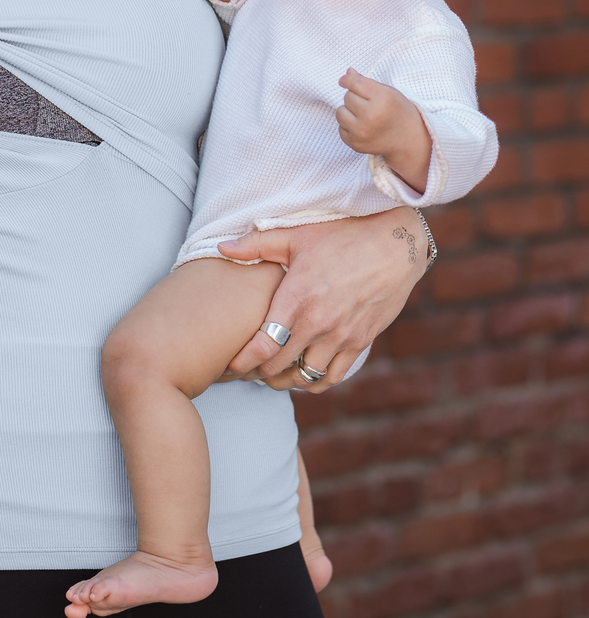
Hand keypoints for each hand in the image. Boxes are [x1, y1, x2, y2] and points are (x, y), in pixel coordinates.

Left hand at [215, 208, 426, 391]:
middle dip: (258, 372)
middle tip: (246, 371)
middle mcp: (319, 323)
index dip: (244, 361)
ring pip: (305, 377)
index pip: (264, 344)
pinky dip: (315, 382)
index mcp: (298, 298)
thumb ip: (257, 244)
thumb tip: (221, 248)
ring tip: (272, 375)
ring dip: (285, 380)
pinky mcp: (361, 342)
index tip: (231, 365)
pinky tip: (303, 374)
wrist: (396, 244)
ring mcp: (342, 336)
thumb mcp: (297, 235)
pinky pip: (333, 376)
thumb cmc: (343, 235)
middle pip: (280, 365)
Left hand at [336, 68, 430, 193]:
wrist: (409, 139)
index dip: (347, 80)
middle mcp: (371, 115)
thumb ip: (366, 82)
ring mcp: (362, 131)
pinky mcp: (355, 143)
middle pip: (347, 97)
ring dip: (348, 112)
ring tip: (364, 115)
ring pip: (340, 112)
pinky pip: (340, 128)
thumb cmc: (398, 111)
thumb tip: (348, 72)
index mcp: (382, 98)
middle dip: (355, 98)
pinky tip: (363, 127)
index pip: (354, 83)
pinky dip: (348, 126)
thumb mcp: (388, 92)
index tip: (344, 81)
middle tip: (369, 104)